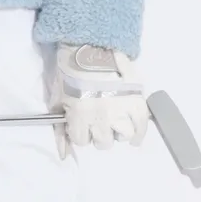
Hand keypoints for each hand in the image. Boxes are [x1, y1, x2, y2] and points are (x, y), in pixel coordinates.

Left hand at [48, 44, 148, 158]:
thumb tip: (63, 155)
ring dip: (117, 130)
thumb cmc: (69, 71)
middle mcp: (102, 117)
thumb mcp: (57, 98)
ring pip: (123, 136)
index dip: (79, 130)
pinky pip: (142, 127)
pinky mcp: (136, 101)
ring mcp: (121, 109)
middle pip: (103, 142)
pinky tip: (134, 135)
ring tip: (114, 118)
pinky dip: (139, 133)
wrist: (89, 46)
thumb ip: (59, 128)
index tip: (80, 121)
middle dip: (98, 131)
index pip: (81, 141)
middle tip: (97, 117)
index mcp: (81, 115)